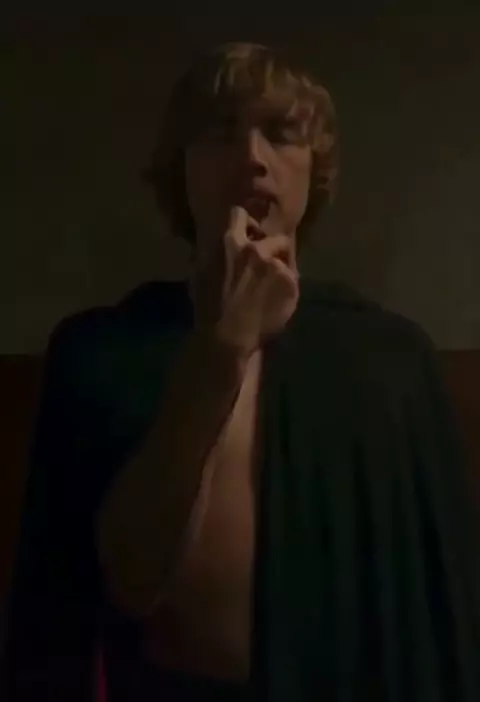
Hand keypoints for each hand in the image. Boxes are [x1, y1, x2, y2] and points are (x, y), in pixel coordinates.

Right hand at [214, 206, 298, 356]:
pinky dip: (286, 288)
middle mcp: (257, 249)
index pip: (241, 215)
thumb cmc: (209, 308)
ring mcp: (277, 265)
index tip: (249, 235)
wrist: (229, 336)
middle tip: (268, 267)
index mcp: (231, 242)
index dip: (247, 225)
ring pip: (286, 259)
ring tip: (273, 288)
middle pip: (275, 238)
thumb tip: (219, 246)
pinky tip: (276, 302)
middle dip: (273, 249)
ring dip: (281, 269)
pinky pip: (292, 279)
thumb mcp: (201, 273)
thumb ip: (215, 254)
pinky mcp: (291, 283)